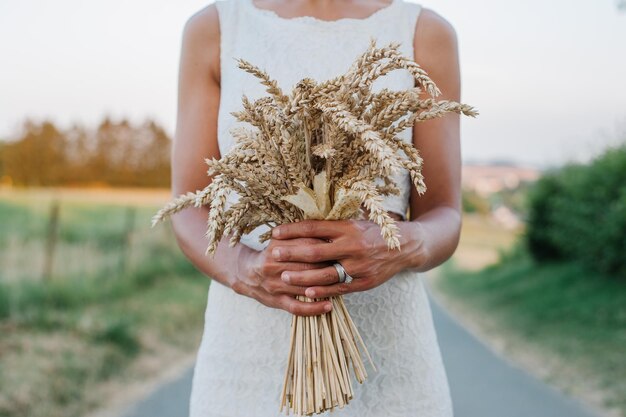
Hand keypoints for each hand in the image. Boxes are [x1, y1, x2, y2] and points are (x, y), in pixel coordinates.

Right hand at [231, 237, 334, 315]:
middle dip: (328, 266)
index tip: (341, 246)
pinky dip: (313, 308)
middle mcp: (274, 266)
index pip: (306, 245)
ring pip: (304, 287)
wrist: (246, 273)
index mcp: (277, 247)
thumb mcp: (280, 239)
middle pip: (307, 266)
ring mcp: (275, 286)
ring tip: (343, 284)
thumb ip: (299, 234)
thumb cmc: (272, 253)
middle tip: (347, 265)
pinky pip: (297, 308)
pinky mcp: (276, 302)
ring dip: (324, 286)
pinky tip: (328, 306)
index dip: (325, 246)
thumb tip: (327, 227)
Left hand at [270, 218, 426, 297]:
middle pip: (315, 251)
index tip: (275, 232)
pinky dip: (322, 292)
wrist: (406, 247)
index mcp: (348, 227)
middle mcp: (353, 246)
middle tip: (273, 254)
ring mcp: (359, 266)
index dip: (293, 230)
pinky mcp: (364, 282)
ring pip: (324, 273)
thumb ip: (333, 225)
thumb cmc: (374, 232)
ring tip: (283, 276)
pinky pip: (339, 289)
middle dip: (292, 253)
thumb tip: (304, 222)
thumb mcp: (355, 222)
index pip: (314, 228)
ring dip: (301, 276)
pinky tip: (306, 293)